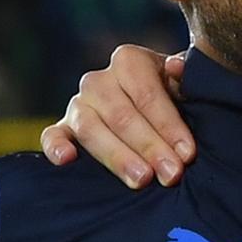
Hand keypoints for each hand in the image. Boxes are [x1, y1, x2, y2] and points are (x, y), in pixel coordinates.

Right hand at [42, 45, 191, 186]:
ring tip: (141, 179)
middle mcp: (99, 80)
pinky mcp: (65, 127)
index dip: (168, 126)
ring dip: (117, 156)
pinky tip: (67, 159)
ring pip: (90, 128)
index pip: (148, 94)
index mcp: (130, 61)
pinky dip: (55, 146)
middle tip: (171, 174)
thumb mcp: (189, 83)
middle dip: (149, 148)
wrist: (160, 103)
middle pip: (121, 116)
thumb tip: (177, 67)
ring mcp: (79, 104)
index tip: (188, 154)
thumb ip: (187, 77)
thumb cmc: (180, 94)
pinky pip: (51, 135)